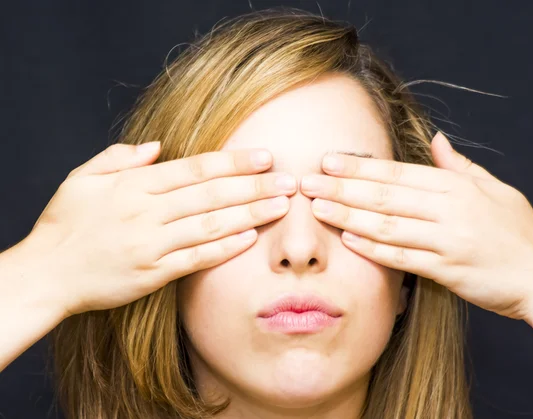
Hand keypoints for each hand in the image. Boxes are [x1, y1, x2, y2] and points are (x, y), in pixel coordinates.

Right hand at [19, 142, 295, 316]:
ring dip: (250, 214)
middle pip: (212, 194)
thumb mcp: (82, 179)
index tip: (265, 157)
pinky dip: (224, 248)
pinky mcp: (153, 273)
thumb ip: (119, 158)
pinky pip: (196, 258)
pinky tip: (251, 238)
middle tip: (289, 180)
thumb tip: (158, 146)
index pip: (195, 168)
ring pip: (210, 225)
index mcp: (134, 185)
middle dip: (255, 186)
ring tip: (281, 206)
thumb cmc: (65, 223)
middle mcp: (147, 212)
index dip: (233, 162)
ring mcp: (152, 244)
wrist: (46, 275)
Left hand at [300, 132, 532, 319]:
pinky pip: (403, 258)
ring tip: (318, 208)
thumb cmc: (519, 232)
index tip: (329, 161)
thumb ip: (459, 166)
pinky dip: (374, 249)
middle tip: (308, 181)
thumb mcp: (495, 189)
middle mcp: (450, 210)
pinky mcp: (448, 271)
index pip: (398, 172)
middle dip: (343, 188)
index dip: (361, 167)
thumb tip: (436, 140)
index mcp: (458, 187)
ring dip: (349, 216)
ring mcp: (448, 241)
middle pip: (386, 196)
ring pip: (388, 225)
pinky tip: (348, 241)